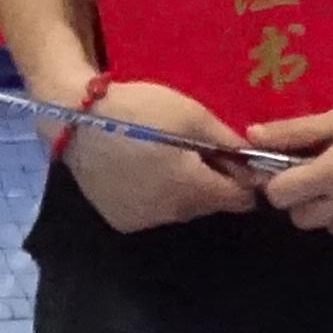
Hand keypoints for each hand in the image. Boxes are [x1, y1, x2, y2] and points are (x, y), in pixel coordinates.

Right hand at [65, 78, 264, 234]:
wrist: (76, 121)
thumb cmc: (139, 111)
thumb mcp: (191, 115)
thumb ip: (227, 141)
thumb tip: (256, 160)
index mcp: (192, 189)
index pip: (240, 201)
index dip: (243, 180)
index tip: (232, 159)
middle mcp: (171, 214)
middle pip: (210, 205)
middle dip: (210, 181)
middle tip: (192, 148)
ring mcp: (144, 221)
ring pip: (181, 210)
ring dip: (182, 190)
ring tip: (161, 156)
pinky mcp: (122, 221)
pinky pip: (154, 212)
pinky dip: (155, 196)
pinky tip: (139, 171)